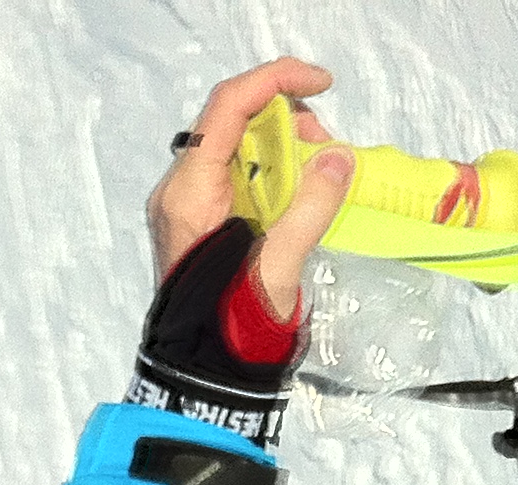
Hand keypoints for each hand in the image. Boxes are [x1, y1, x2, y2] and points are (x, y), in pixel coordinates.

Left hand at [147, 58, 353, 321]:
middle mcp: (180, 190)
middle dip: (287, 119)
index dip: (275, 80)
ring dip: (284, 145)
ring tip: (318, 175)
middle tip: (325, 149)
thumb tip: (337, 160)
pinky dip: (273, 170)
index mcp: (188, 194)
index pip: (227, 107)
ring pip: (237, 144)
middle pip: (232, 119)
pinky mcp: (203, 218)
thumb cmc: (230, 328)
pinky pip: (238, 173)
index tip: (322, 84)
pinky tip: (300, 192)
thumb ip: (310, 209)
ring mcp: (189, 204)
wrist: (205, 371)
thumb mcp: (277, 268)